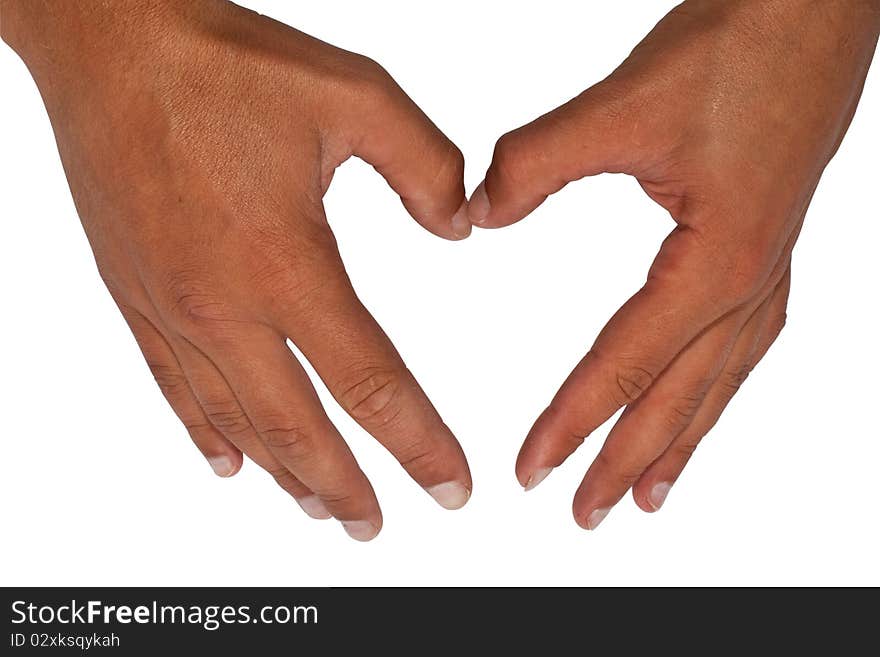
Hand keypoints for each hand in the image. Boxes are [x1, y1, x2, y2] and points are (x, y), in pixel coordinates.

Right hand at [2, 0, 472, 539]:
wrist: (107, 37)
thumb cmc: (223, 62)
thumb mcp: (355, 94)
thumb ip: (425, 164)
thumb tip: (458, 226)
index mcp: (287, 264)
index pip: (371, 384)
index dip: (418, 444)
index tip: (450, 485)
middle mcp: (224, 304)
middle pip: (299, 427)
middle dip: (347, 485)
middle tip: (376, 524)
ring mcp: (172, 307)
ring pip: (235, 421)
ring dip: (283, 472)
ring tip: (317, 506)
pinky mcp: (135, 294)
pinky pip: (173, 387)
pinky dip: (206, 433)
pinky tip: (229, 463)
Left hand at [468, 0, 879, 527]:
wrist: (813, 7)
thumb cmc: (737, 50)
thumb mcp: (622, 106)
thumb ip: (536, 162)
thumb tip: (477, 213)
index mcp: (715, 262)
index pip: (625, 364)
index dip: (574, 421)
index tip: (534, 467)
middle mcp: (750, 281)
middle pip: (679, 397)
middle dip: (627, 460)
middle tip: (587, 514)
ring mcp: (768, 268)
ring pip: (719, 382)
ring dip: (682, 440)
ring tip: (651, 492)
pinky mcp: (768, 246)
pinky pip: (743, 345)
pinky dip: (716, 387)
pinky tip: (702, 398)